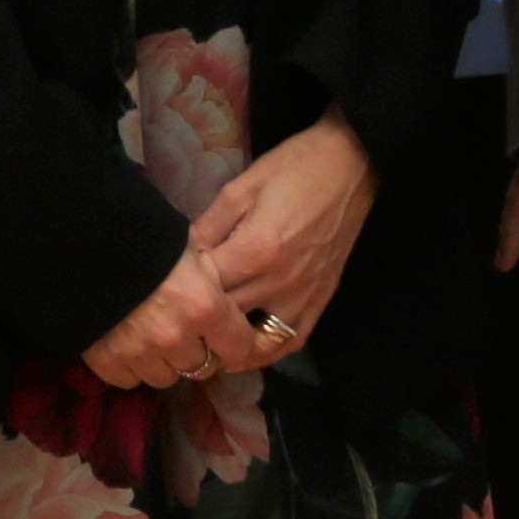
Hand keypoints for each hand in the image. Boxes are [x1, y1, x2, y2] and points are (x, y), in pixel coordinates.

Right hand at [80, 243, 261, 388]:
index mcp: (204, 306)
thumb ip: (210, 282)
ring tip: (150, 334)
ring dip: (164, 361)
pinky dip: (131, 366)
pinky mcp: (108, 362)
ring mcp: (141, 354)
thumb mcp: (189, 249)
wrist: (78, 239)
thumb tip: (225, 303)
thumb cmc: (142, 235)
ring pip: (167, 377)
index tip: (229, 337)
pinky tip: (124, 341)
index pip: (240, 348)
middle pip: (202, 366)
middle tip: (183, 328)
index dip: (237, 342)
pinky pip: (131, 379)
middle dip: (197, 349)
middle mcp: (176, 338)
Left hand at [192, 112, 374, 359]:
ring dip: (229, 344)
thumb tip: (180, 255)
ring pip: (257, 341)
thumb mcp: (240, 188)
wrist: (350, 167)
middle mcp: (280, 282)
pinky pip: (292, 341)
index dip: (181, 286)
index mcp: (255, 250)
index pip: (205, 287)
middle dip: (199, 317)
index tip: (167, 284)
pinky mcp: (322, 300)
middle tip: (177, 315)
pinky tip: (244, 350)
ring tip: (205, 339)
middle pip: (226, 317)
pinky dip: (267, 351)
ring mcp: (304, 296)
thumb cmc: (292, 169)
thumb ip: (209, 225)